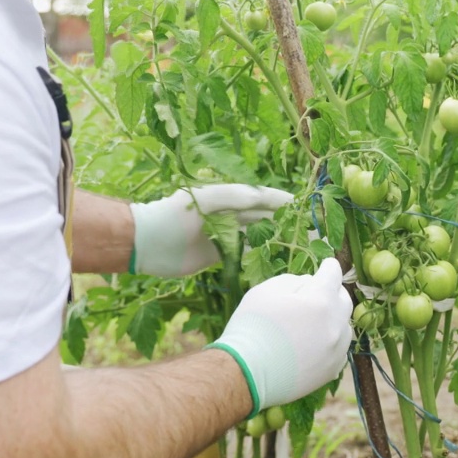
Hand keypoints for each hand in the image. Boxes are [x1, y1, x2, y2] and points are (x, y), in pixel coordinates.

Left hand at [129, 185, 292, 276]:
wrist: (146, 242)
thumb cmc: (173, 215)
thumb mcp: (205, 200)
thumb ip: (236, 197)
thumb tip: (266, 198)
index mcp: (229, 196)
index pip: (265, 198)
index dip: (286, 203)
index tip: (308, 210)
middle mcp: (230, 214)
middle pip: (266, 217)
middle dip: (288, 223)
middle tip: (312, 234)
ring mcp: (226, 234)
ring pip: (258, 236)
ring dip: (278, 240)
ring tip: (301, 248)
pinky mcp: (220, 254)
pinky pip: (246, 254)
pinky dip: (261, 256)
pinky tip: (277, 261)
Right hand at [207, 258, 352, 413]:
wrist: (246, 374)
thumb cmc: (252, 327)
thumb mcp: (267, 290)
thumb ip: (295, 281)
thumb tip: (311, 284)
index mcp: (320, 301)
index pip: (333, 275)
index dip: (328, 267)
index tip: (327, 265)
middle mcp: (335, 325)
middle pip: (343, 300)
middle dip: (333, 292)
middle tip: (318, 293)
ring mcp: (336, 350)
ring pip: (344, 326)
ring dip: (333, 319)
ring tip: (313, 322)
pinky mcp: (332, 371)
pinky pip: (339, 349)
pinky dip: (331, 342)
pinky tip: (314, 344)